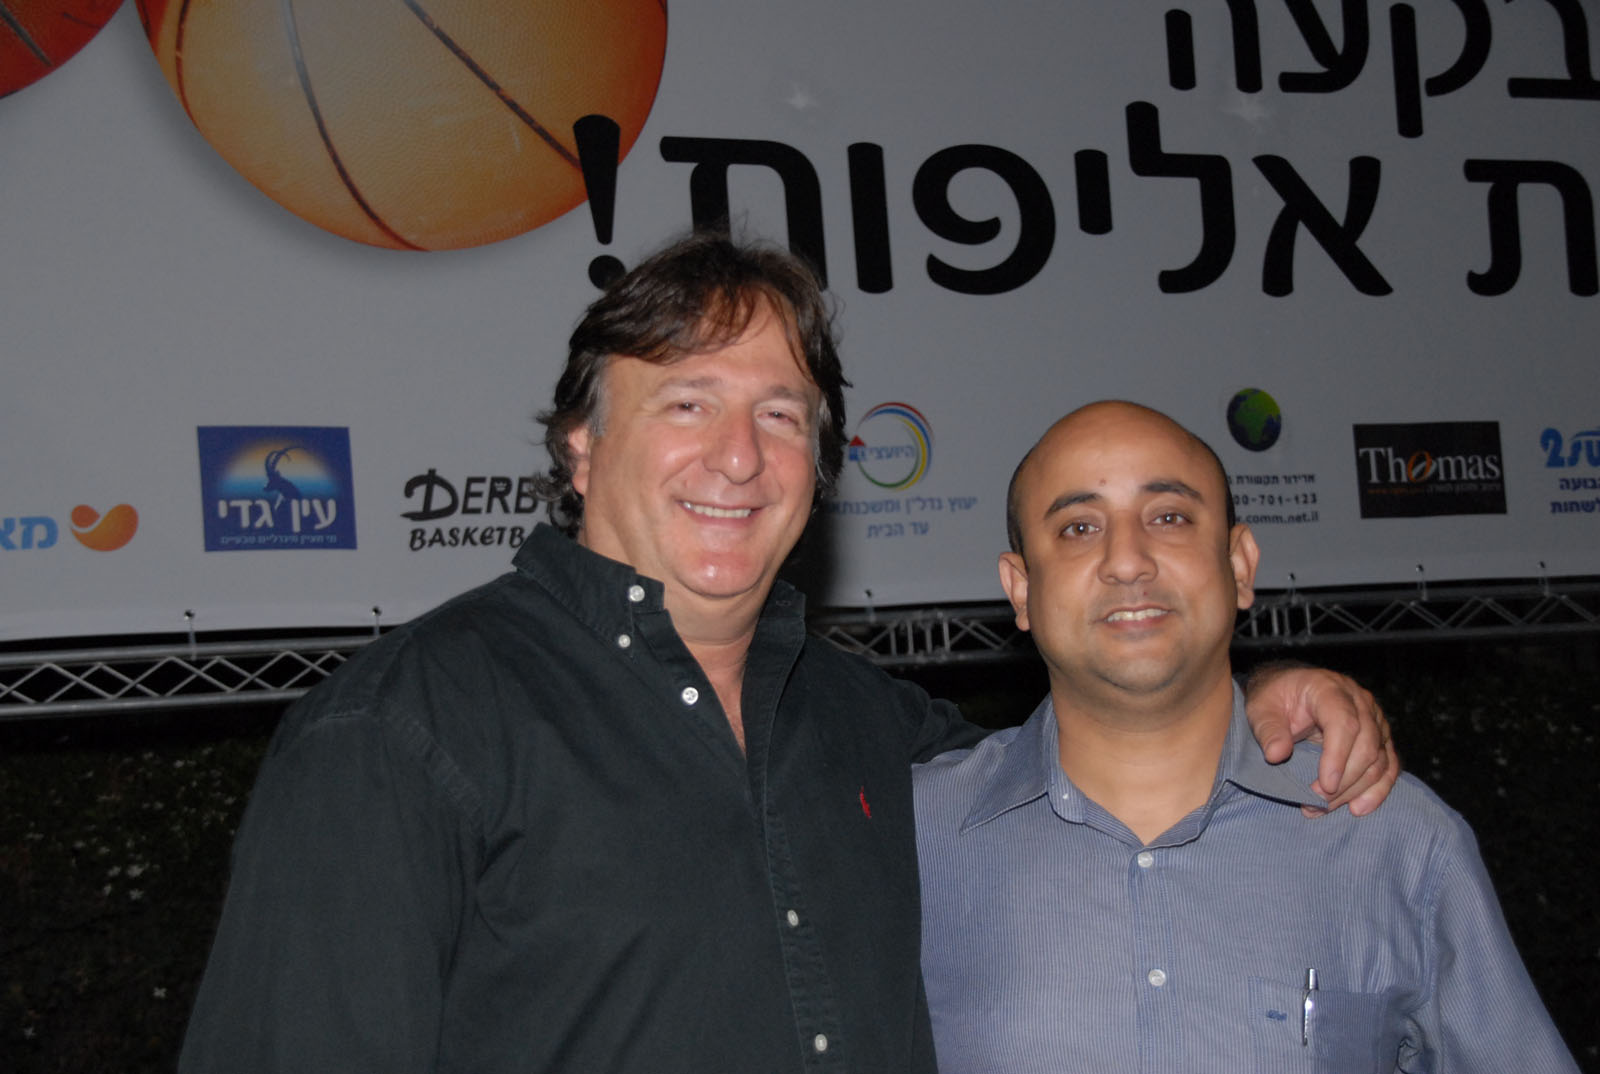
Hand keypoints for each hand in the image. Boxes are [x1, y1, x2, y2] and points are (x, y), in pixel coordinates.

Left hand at [1243, 662, 1398, 815]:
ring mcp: (1375, 719)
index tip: (1324, 786)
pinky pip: (1388, 765)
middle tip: (1314, 803)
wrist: (1289, 689)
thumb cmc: (1275, 698)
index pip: (1344, 723)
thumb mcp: (1260, 708)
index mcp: (1330, 688)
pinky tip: (1358, 808)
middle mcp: (1359, 701)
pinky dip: (1377, 790)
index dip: (1337, 757)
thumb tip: (1276, 754)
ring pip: (1378, 760)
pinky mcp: (1380, 737)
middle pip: (1366, 746)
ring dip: (1354, 790)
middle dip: (1343, 781)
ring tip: (1323, 808)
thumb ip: (1268, 729)